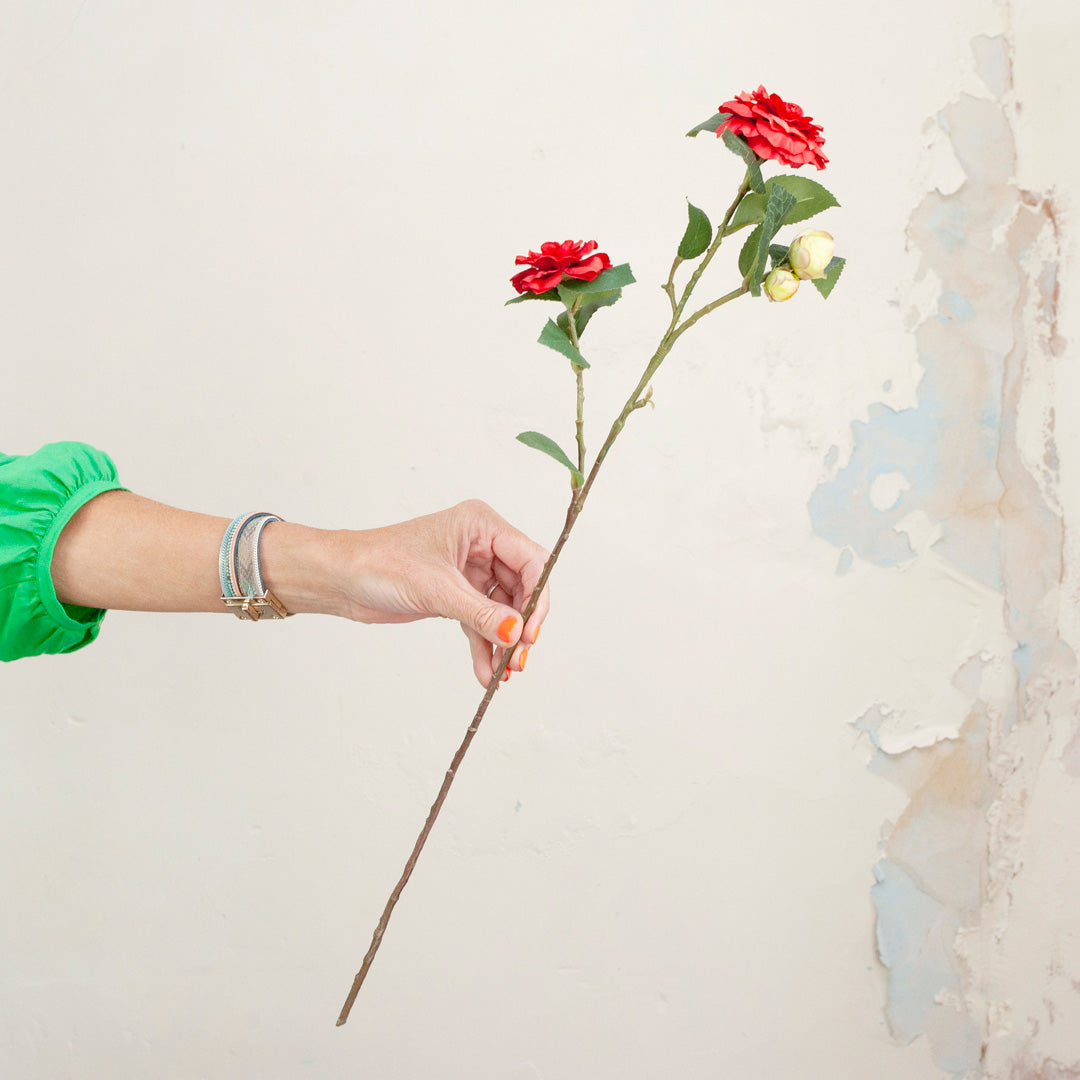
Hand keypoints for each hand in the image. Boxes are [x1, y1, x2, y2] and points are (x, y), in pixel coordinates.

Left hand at [334, 500, 549, 686]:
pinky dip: (484, 646)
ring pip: (502, 610)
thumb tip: (516, 633)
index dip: (536, 597)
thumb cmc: (380, 563)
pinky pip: (481, 622)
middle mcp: (481, 545)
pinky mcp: (456, 594)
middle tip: (519, 658)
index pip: (530, 560)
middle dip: (520, 626)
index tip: (530, 632)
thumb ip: (481, 613)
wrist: (342, 578)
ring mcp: (469, 570)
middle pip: (521, 588)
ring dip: (503, 642)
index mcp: (481, 525)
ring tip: (504, 672)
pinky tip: (486, 672)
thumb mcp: (437, 589)